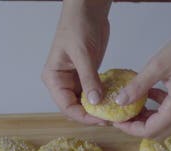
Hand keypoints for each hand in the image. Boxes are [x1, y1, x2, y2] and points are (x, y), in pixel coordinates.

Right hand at [41, 0, 111, 124]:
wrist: (87, 9)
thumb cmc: (78, 25)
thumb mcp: (83, 53)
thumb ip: (89, 78)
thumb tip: (95, 102)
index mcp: (54, 78)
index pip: (66, 107)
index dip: (83, 116)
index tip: (101, 120)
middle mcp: (62, 82)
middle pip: (76, 108)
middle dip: (92, 116)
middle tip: (111, 119)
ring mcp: (75, 80)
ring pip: (86, 103)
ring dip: (99, 109)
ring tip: (115, 114)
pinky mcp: (87, 76)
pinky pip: (94, 93)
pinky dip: (104, 98)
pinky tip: (115, 102)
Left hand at [113, 0, 170, 138]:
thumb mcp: (157, 66)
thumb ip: (138, 86)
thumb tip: (120, 101)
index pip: (151, 130)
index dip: (131, 129)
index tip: (117, 121)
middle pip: (159, 132)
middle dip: (139, 127)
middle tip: (123, 116)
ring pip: (167, 125)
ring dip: (149, 119)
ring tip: (133, 106)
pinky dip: (160, 110)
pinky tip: (150, 95)